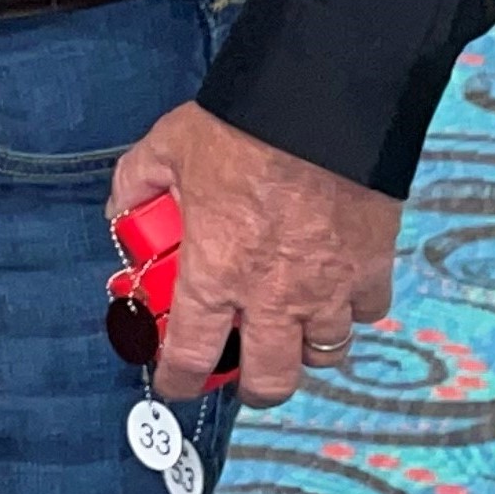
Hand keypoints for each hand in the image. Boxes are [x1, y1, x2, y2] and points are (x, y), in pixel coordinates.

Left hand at [112, 102, 400, 408]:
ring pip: (325, 352)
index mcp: (215, 273)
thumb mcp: (166, 149)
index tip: (176, 386)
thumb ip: (137, 186)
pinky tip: (338, 292)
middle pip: (271, 380)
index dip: (179, 380)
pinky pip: (367, 311)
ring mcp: (329, 287)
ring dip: (306, 348)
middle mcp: (273, 296)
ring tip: (292, 330)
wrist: (321, 107)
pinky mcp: (372, 267)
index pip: (191, 354)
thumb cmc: (240, 129)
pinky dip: (352, 309)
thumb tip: (122, 210)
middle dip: (254, 386)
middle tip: (246, 373)